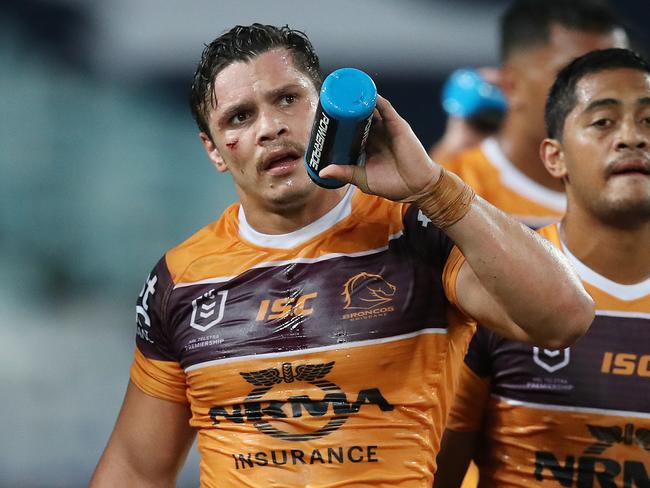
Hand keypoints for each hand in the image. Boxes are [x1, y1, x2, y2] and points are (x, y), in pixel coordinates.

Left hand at [318, 95, 439, 200]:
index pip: (350, 130)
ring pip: (369, 108)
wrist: (417, 186)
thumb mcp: (363, 178)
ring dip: (358, 99)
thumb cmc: (392, 185)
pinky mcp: (396, 124)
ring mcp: (386, 127)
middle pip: (357, 116)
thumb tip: (322, 172)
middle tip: (328, 103)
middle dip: (345, 109)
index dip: (338, 124)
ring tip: (342, 92)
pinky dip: (374, 98)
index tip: (322, 120)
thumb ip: (344, 173)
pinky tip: (363, 91)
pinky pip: (384, 107)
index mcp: (367, 146)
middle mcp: (376, 134)